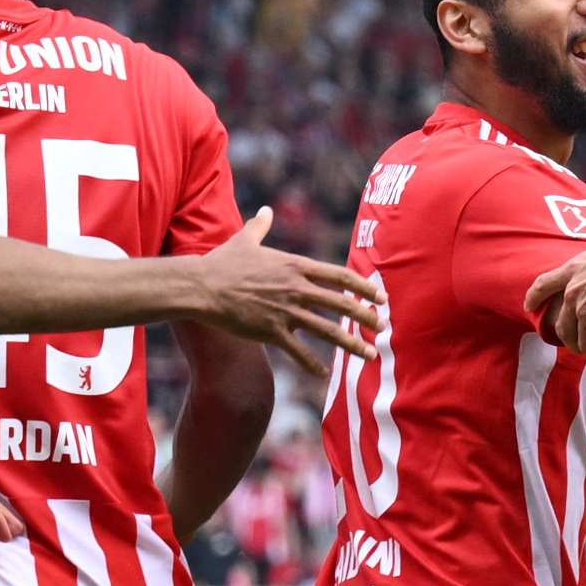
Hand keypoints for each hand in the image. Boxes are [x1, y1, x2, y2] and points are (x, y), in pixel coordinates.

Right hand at [189, 210, 384, 371]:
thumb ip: (260, 226)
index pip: (339, 276)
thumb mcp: (244, 240)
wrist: (202, 286)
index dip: (363, 287)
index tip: (380, 296)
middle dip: (366, 316)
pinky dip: (312, 364)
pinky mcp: (271, 331)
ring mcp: (285, 311)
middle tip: (384, 326)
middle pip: (341, 304)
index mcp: (295, 266)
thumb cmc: (222, 263)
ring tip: (370, 354)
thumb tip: (265, 211)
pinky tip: (324, 374)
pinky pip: (298, 352)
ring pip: (328, 331)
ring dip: (352, 344)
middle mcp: (296, 288)